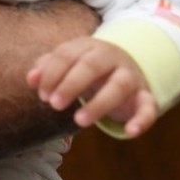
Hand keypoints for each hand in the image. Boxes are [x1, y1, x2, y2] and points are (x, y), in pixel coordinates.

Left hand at [27, 38, 158, 137]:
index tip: (42, 94)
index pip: (67, 54)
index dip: (52, 74)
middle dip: (71, 84)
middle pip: (91, 66)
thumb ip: (48, 69)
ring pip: (119, 85)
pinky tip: (130, 132)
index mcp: (88, 47)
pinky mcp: (145, 95)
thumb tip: (31, 78)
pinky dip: (143, 119)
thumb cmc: (88, 68)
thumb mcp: (68, 64)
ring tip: (79, 121)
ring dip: (99, 103)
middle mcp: (111, 58)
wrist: (127, 64)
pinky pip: (148, 106)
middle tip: (54, 104)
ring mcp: (130, 75)